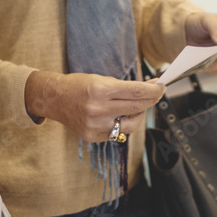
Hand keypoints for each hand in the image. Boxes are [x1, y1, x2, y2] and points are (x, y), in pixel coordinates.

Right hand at [24, 71, 163, 141]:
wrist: (54, 99)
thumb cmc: (78, 85)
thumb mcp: (101, 79)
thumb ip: (125, 86)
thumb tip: (150, 87)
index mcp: (101, 90)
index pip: (136, 91)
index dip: (153, 90)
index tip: (162, 86)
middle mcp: (99, 109)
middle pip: (137, 106)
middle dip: (152, 99)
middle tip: (158, 93)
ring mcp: (96, 125)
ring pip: (131, 124)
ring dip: (139, 113)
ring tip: (138, 105)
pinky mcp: (94, 136)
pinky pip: (118, 132)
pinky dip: (124, 123)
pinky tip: (121, 115)